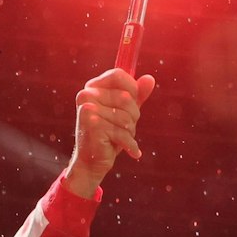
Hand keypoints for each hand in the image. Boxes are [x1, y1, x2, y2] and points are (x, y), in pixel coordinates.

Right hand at [66, 70, 154, 198]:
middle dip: (133, 116)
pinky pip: (123, 132)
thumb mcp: (125, 112)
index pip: (118, 75)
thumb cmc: (108, 135)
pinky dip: (130, 144)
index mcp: (92, 88)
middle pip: (126, 97)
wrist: (92, 161)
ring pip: (126, 116)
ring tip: (120, 139)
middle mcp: (86, 95)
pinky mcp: (93, 125)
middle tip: (124, 128)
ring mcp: (88, 110)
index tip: (133, 103)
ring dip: (130, 131)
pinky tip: (131, 151)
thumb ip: (137, 95)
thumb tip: (150, 79)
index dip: (132, 89)